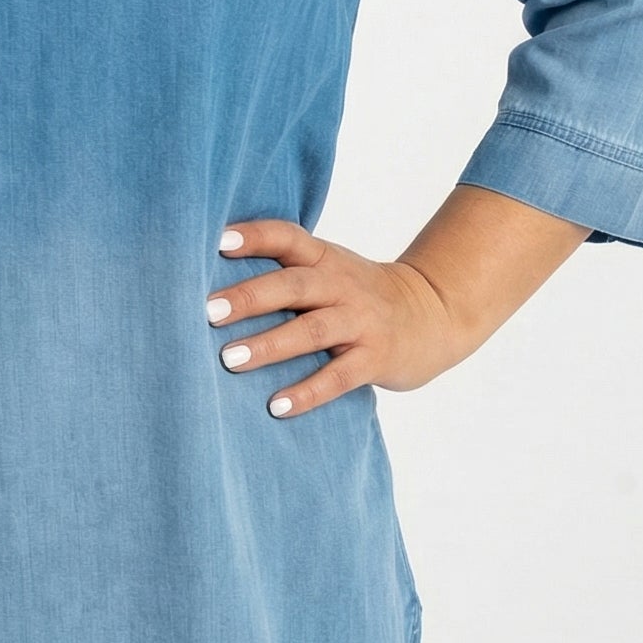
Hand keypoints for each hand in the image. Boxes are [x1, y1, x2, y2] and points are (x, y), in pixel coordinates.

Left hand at [205, 217, 473, 417]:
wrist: (434, 313)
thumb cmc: (360, 294)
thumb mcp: (331, 269)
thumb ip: (285, 270)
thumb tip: (210, 281)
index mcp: (325, 259)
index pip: (288, 238)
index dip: (255, 236)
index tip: (218, 241)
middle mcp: (342, 285)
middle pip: (293, 286)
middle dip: (249, 297)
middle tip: (208, 311)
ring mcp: (361, 322)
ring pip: (312, 331)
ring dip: (270, 345)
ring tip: (229, 359)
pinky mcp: (375, 358)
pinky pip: (338, 377)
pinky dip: (307, 392)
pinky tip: (276, 406)